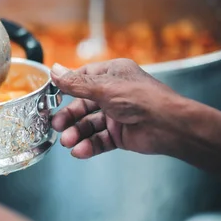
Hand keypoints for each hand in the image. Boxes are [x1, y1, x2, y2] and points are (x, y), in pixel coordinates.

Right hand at [51, 59, 181, 157]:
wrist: (169, 126)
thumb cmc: (142, 99)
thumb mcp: (103, 88)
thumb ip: (76, 83)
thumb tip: (55, 70)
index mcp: (112, 74)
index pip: (83, 78)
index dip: (67, 87)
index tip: (51, 97)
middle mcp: (114, 93)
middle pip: (83, 105)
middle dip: (69, 117)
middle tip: (57, 125)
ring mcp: (117, 114)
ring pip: (90, 124)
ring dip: (77, 133)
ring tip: (67, 141)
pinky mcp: (120, 134)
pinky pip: (99, 139)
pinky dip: (89, 145)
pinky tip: (79, 150)